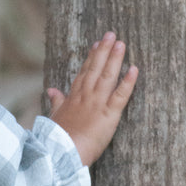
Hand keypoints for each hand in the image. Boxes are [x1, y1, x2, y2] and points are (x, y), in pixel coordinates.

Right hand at [48, 32, 137, 165]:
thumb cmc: (57, 137)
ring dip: (115, 59)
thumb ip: (56, 101)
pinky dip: (128, 82)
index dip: (91, 57)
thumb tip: (51, 89)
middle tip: (111, 34)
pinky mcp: (109, 114)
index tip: (96, 44)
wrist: (62, 151)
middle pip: (96, 68)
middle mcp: (86, 95)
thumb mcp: (55, 116)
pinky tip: (135, 69)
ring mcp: (97, 103)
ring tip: (121, 43)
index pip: (84, 72)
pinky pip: (121, 95)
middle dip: (103, 50)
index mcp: (73, 96)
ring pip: (108, 76)